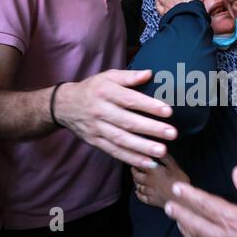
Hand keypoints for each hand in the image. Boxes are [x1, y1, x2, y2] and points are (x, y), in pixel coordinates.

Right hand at [54, 69, 177, 168]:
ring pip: (121, 140)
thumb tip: (149, 74)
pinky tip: (148, 163)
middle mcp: (100, 111)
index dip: (149, 106)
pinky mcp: (95, 142)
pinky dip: (131, 158)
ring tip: (162, 151)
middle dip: (151, 129)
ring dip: (143, 147)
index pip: (129, 100)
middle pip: (127, 122)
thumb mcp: (108, 76)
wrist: (64, 105)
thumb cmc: (93, 88)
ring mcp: (97, 128)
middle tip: (172, 133)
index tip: (168, 111)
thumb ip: (129, 77)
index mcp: (105, 92)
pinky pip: (114, 152)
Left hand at [132, 154, 189, 207]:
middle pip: (136, 176)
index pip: (139, 165)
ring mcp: (149, 192)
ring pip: (138, 186)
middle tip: (133, 169)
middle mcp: (148, 181)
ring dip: (136, 182)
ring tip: (136, 179)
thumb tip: (158, 151)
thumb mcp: (174, 166)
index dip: (136, 162)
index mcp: (153, 171)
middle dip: (134, 172)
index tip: (134, 159)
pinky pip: (141, 197)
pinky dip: (138, 194)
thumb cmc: (179, 182)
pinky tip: (138, 192)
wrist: (182, 199)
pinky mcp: (152, 201)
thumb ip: (165, 158)